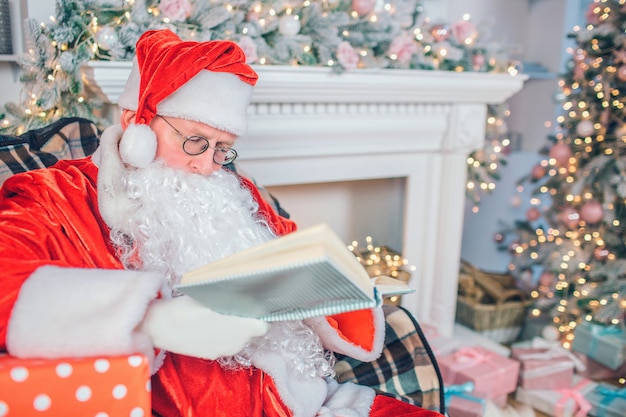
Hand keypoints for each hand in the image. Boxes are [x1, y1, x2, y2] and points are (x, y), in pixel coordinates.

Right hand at [139, 296, 268, 358]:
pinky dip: (223, 337)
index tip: (254, 308)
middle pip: (251, 333)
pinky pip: (225, 345)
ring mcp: (224, 351)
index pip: (263, 326)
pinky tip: (210, 327)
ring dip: (235, 330)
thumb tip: (250, 296)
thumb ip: (235, 299)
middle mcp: (236, 342)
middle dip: (247, 322)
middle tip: (235, 309)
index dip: (260, 316)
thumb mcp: (215, 296)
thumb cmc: (188, 307)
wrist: (162, 326)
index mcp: (241, 327)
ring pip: (239, 340)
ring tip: (220, 317)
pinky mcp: (212, 355)